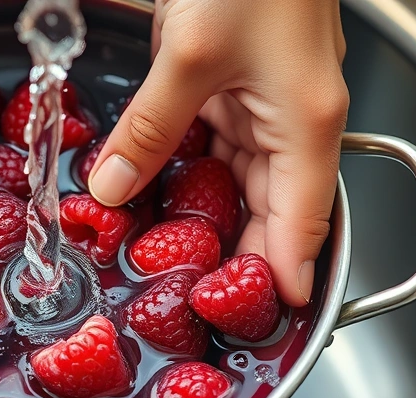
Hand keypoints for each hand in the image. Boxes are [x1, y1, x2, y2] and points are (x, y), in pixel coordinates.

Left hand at [89, 0, 347, 305]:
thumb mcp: (188, 57)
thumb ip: (148, 131)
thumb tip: (110, 189)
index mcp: (305, 126)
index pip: (304, 226)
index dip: (285, 277)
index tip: (266, 321)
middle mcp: (293, 123)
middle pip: (271, 212)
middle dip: (235, 258)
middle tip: (195, 301)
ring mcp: (265, 105)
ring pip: (239, 183)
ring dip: (206, 219)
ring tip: (169, 262)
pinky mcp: (236, 86)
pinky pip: (216, 147)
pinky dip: (189, 175)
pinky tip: (158, 198)